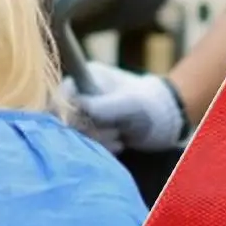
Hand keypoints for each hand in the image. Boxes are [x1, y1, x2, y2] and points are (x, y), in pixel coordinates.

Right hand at [60, 61, 187, 153]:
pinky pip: (84, 144)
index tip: (77, 126)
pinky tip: (119, 144)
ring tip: (120, 137)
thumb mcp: (129, 104)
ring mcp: (84, 113)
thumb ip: (103, 106)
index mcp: (86, 77)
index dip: (63, 112)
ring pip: (74, 134)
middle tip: (115, 131)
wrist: (166, 122)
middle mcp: (80, 94)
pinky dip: (101, 148)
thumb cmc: (150, 106)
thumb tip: (77, 106)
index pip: (59, 95)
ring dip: (98, 140)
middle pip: (65, 118)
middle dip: (89, 130)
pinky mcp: (90, 130)